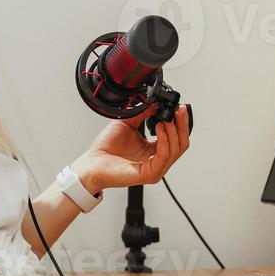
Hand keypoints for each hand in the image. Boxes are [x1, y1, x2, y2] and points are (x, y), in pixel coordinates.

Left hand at [72, 104, 190, 195]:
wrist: (92, 163)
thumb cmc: (106, 149)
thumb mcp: (127, 123)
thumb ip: (142, 113)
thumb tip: (156, 101)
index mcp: (154, 151)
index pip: (176, 138)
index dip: (180, 123)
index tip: (179, 107)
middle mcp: (157, 160)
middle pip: (181, 144)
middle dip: (182, 125)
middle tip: (179, 110)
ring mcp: (155, 169)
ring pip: (176, 150)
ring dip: (174, 131)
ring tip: (167, 118)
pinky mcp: (149, 174)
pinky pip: (164, 157)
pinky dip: (164, 141)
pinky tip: (159, 128)